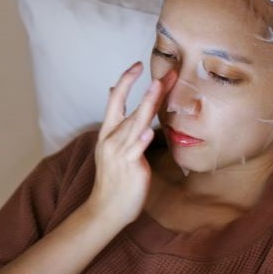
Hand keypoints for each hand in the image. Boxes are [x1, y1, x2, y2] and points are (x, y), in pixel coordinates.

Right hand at [87, 62, 175, 226]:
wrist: (105, 209)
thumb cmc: (114, 178)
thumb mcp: (111, 145)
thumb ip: (116, 120)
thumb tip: (113, 92)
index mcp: (108, 133)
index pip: (115, 100)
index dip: (125, 81)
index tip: (137, 64)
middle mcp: (112, 139)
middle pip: (131, 108)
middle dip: (149, 89)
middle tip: (167, 73)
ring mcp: (120, 153)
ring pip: (135, 125)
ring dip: (147, 105)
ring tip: (158, 88)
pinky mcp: (130, 167)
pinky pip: (135, 151)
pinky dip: (141, 141)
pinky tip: (149, 132)